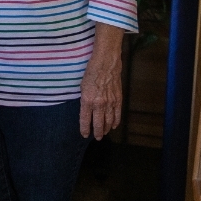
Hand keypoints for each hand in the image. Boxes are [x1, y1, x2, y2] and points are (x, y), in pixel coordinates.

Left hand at [79, 22, 124, 139]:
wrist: (106, 63)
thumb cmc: (91, 72)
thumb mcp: (82, 86)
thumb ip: (85, 100)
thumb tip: (86, 110)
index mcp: (87, 101)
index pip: (85, 120)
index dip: (85, 129)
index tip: (84, 134)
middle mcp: (99, 104)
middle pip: (98, 123)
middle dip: (97, 132)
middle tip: (97, 137)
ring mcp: (110, 102)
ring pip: (108, 121)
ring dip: (106, 128)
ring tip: (104, 133)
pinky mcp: (118, 99)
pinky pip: (117, 114)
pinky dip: (115, 121)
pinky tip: (113, 125)